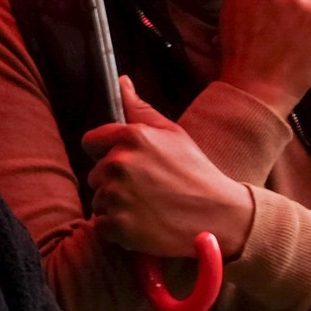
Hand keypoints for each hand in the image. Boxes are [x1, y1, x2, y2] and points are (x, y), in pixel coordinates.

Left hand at [81, 76, 254, 259]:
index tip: (126, 164)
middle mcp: (119, 163)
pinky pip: (103, 226)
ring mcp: (116, 195)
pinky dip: (119, 229)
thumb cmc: (196, 173)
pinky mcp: (118, 224)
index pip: (91, 142)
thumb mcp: (173, 134)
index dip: (105, 153)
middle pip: (95, 175)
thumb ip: (140, 109)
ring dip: (117, 207)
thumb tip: (121, 81)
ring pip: (99, 201)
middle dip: (114, 182)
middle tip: (148, 189)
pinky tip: (145, 224)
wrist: (219, 216)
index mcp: (131, 137)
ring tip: (150, 207)